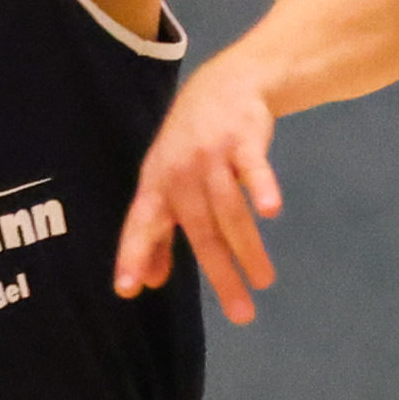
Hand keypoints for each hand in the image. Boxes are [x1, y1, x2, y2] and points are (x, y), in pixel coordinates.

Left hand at [119, 59, 281, 325]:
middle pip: (200, 232)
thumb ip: (157, 235)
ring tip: (263, 281)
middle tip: (240, 314)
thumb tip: (149, 283)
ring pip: (230, 211)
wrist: (224, 85)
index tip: (127, 290)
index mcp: (155, 188)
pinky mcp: (243, 140)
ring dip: (248, 249)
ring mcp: (211, 156)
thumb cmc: (190, 147)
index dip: (133, 256)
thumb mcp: (164, 185)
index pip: (140, 227)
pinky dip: (262, 187)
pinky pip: (253, 168)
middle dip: (220, 274)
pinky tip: (271, 210)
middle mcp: (178, 175)